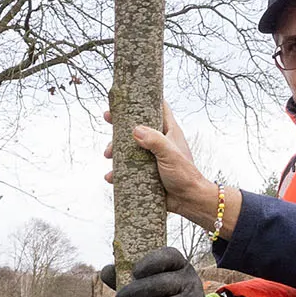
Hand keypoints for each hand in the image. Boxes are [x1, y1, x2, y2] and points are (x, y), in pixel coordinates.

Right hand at [102, 106, 227, 234]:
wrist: (188, 201)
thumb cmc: (185, 175)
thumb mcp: (170, 154)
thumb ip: (155, 141)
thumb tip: (135, 130)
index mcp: (168, 131)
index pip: (158, 107)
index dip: (144, 99)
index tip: (129, 95)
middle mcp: (159, 141)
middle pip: (137, 126)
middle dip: (121, 124)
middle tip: (107, 119)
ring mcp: (151, 157)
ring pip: (129, 147)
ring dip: (116, 149)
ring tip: (108, 155)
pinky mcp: (145, 172)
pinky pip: (127, 169)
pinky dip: (118, 172)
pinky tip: (111, 176)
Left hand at [112, 246, 229, 296]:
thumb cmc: (163, 292)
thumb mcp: (150, 279)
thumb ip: (127, 275)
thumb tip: (106, 272)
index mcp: (178, 264)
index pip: (168, 257)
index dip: (151, 263)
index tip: (134, 272)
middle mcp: (188, 280)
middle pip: (163, 284)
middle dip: (138, 292)